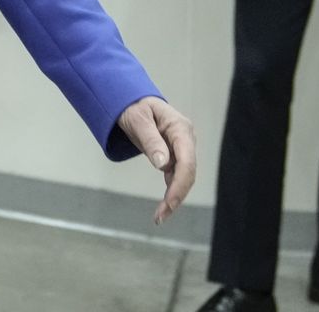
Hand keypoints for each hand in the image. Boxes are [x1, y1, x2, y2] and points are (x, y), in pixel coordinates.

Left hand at [117, 96, 196, 223]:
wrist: (131, 101)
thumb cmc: (133, 107)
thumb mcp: (138, 120)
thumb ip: (151, 141)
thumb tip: (163, 165)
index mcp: (181, 128)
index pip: (187, 161)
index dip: (180, 184)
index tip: (169, 203)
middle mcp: (185, 139)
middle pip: (188, 173)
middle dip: (176, 196)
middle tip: (161, 216)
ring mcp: (181, 147)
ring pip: (183, 177)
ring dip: (173, 197)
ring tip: (160, 217)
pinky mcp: (175, 154)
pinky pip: (175, 175)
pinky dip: (170, 190)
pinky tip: (163, 207)